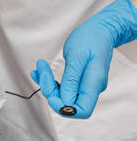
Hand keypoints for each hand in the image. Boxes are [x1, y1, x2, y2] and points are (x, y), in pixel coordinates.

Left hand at [31, 0, 136, 118]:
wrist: (99, 30)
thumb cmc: (90, 38)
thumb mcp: (77, 56)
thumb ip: (71, 79)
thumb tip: (65, 101)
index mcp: (93, 84)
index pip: (81, 110)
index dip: (64, 108)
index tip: (51, 94)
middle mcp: (90, 88)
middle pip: (67, 103)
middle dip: (50, 91)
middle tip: (42, 70)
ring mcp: (84, 86)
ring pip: (61, 96)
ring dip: (47, 84)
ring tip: (40, 67)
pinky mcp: (77, 81)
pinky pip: (61, 87)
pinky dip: (48, 81)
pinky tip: (40, 71)